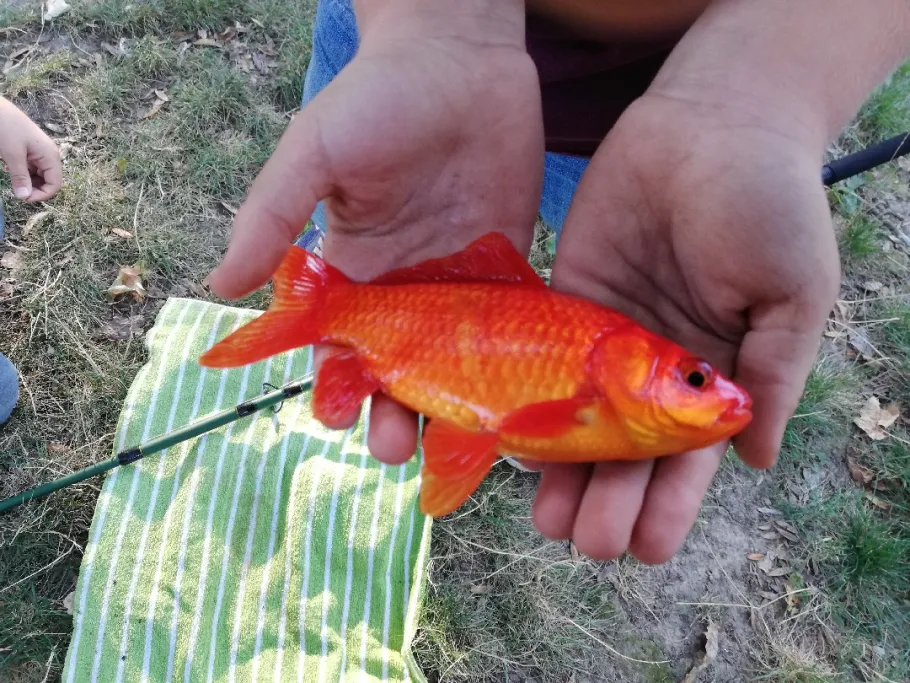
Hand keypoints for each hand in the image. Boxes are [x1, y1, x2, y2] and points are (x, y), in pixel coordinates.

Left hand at [0, 98, 61, 201]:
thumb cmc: (6, 127)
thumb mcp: (12, 155)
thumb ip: (20, 177)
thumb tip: (24, 197)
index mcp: (50, 156)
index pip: (55, 184)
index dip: (42, 194)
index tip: (23, 197)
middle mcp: (49, 155)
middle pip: (49, 181)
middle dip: (35, 188)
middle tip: (16, 190)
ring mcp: (39, 152)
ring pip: (39, 175)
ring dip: (28, 181)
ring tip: (12, 177)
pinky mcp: (30, 150)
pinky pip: (31, 167)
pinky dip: (23, 172)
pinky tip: (10, 168)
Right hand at [207, 2, 543, 460]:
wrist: (460, 58)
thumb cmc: (377, 98)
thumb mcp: (313, 153)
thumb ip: (272, 216)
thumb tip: (221, 286)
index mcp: (353, 270)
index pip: (337, 344)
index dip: (334, 383)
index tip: (336, 413)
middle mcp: (404, 288)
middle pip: (397, 369)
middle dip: (391, 413)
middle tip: (394, 447)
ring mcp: (457, 284)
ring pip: (454, 365)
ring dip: (450, 407)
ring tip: (453, 444)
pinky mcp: (506, 268)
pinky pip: (510, 328)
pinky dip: (513, 369)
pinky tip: (515, 405)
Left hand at [533, 91, 839, 562]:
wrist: (711, 123)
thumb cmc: (769, 204)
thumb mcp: (791, 293)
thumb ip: (773, 375)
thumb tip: (755, 458)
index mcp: (715, 373)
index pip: (691, 458)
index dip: (671, 505)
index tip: (649, 547)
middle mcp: (657, 367)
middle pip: (629, 451)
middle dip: (611, 500)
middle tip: (589, 542)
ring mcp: (608, 338)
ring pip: (581, 417)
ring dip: (564, 470)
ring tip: (547, 518)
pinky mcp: (568, 300)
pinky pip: (544, 360)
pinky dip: (527, 400)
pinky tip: (510, 442)